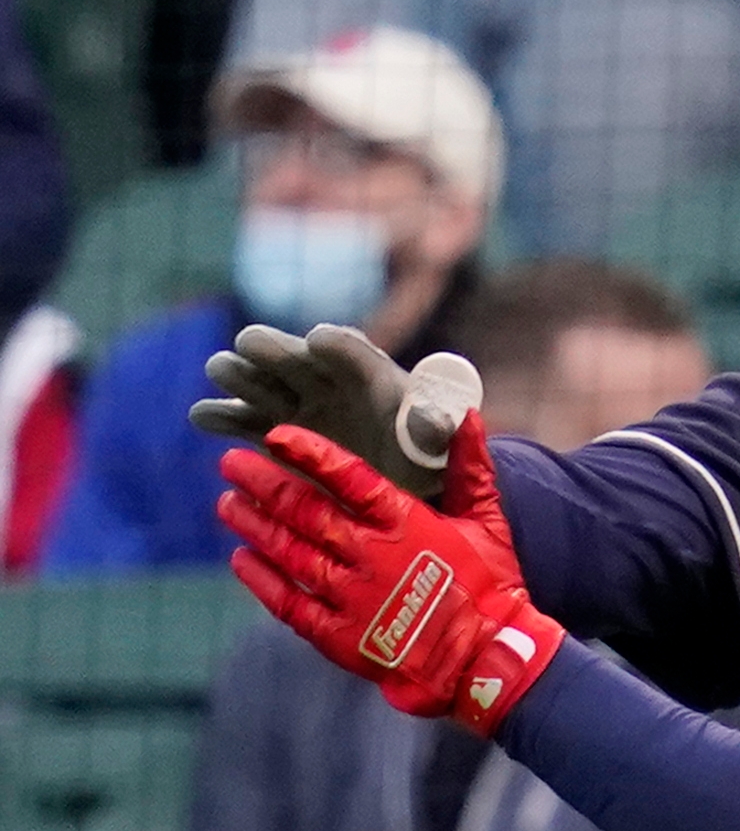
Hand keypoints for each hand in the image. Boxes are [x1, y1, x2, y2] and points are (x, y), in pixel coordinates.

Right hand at [191, 323, 485, 497]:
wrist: (401, 488)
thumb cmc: (429, 462)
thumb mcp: (444, 450)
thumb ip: (437, 431)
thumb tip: (428, 416)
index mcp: (371, 375)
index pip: (351, 350)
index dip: (336, 344)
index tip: (318, 342)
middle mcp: (325, 380)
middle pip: (289, 354)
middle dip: (271, 348)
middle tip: (251, 348)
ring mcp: (293, 402)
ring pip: (254, 377)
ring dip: (237, 373)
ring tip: (224, 372)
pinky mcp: (269, 431)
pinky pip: (236, 417)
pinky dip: (219, 415)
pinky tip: (204, 416)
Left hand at [215, 417, 564, 736]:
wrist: (488, 659)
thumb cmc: (492, 587)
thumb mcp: (489, 522)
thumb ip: (471, 470)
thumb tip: (470, 417)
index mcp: (406, 524)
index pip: (349, 477)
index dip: (310, 454)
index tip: (277, 436)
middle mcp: (371, 555)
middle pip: (305, 511)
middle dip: (263, 484)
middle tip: (232, 464)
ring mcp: (351, 597)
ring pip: (289, 552)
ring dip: (255, 525)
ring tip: (228, 504)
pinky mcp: (340, 636)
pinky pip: (289, 603)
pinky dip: (261, 581)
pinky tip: (241, 560)